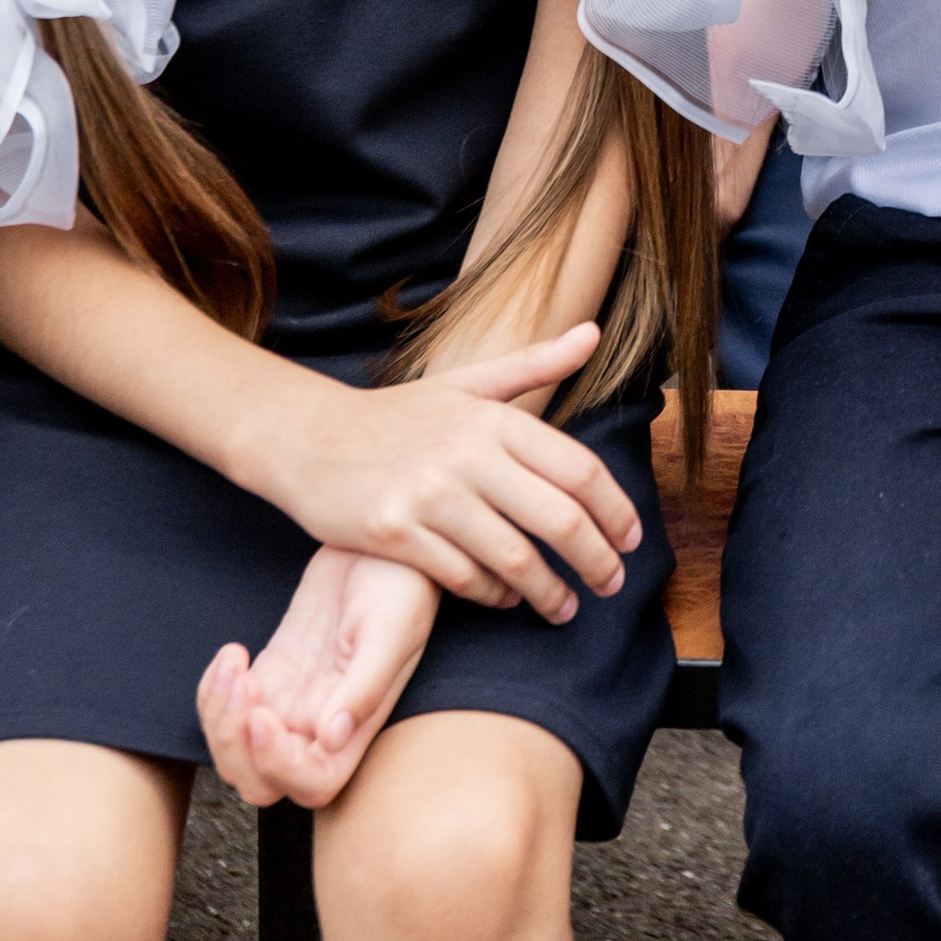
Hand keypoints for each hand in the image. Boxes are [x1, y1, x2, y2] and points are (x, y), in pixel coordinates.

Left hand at [199, 548, 440, 807]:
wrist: (381, 544)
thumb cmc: (402, 583)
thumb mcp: (392, 628)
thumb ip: (366, 686)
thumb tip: (333, 739)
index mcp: (356, 726)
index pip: (314, 782)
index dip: (278, 765)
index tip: (262, 716)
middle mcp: (321, 727)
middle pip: (261, 780)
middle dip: (235, 745)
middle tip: (243, 684)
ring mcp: (290, 704)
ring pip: (236, 750)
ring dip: (219, 717)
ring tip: (232, 662)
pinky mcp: (271, 676)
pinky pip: (226, 709)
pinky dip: (213, 692)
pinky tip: (232, 654)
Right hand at [266, 321, 641, 621]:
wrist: (309, 438)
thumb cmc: (396, 415)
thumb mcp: (467, 382)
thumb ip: (535, 363)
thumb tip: (594, 332)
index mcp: (493, 418)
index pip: (578, 469)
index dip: (616, 508)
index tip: (632, 538)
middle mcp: (467, 455)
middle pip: (558, 518)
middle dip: (596, 559)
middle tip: (613, 583)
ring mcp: (430, 497)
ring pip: (514, 558)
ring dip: (549, 591)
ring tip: (566, 607)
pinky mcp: (395, 534)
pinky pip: (463, 578)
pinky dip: (494, 595)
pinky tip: (507, 599)